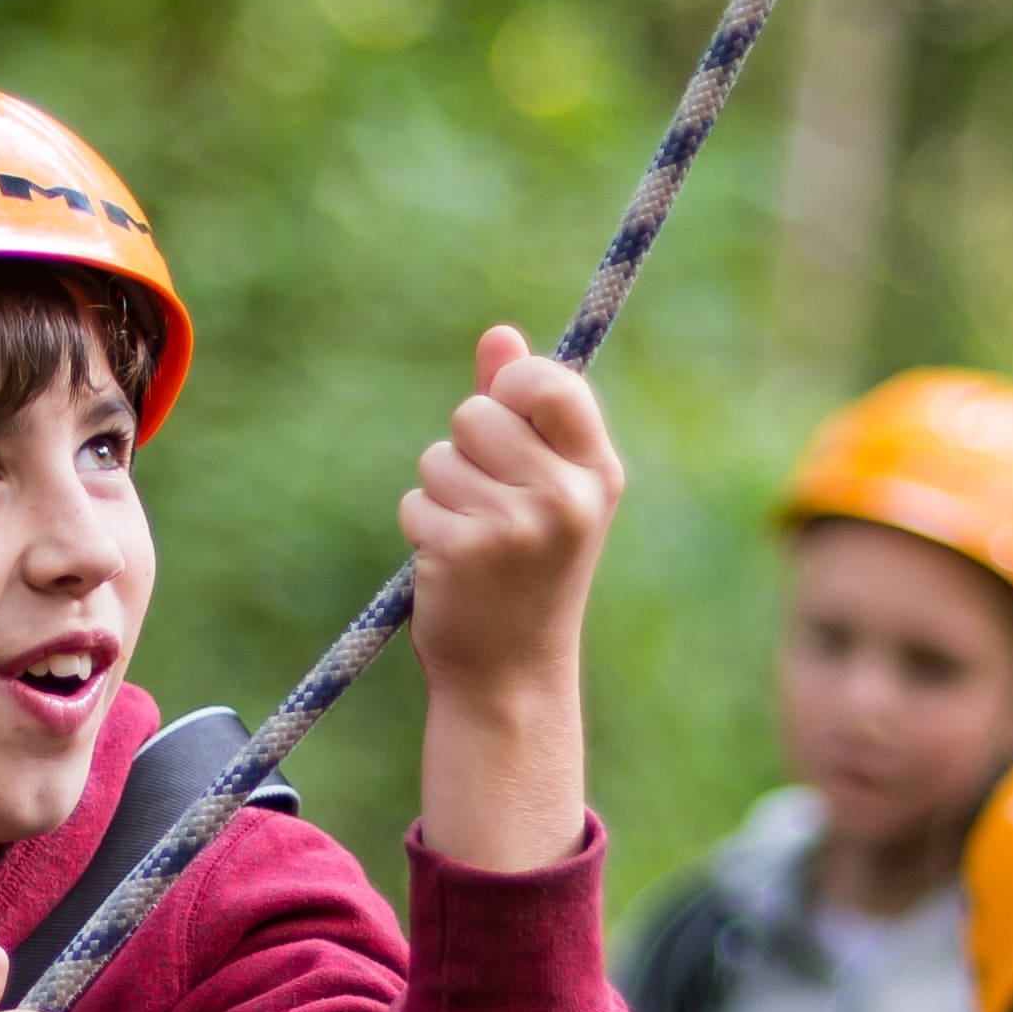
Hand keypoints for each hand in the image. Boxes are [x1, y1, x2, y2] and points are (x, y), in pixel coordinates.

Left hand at [405, 329, 622, 870]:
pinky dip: (421, 530)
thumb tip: (498, 335)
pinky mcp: (462, 550)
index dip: (512, 386)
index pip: (549, 381)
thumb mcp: (545, 490)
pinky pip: (415, 502)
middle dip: (465, 450)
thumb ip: (523, 411)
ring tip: (473, 542)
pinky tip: (451, 568)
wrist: (512, 676)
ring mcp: (515, 525)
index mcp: (598, 473)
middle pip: (475, 414)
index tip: (504, 414)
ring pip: (437, 458)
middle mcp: (566, 496)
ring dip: (439, 494)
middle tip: (489, 506)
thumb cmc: (527, 573)